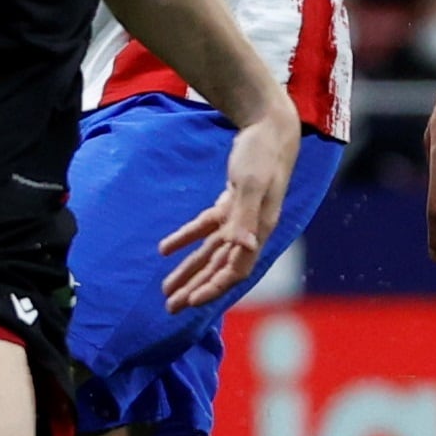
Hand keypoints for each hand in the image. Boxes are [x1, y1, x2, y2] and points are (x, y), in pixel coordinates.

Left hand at [157, 110, 296, 312]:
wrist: (271, 127)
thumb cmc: (263, 154)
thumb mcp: (252, 183)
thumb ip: (246, 215)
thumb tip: (244, 246)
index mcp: (258, 230)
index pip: (235, 270)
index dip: (214, 287)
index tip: (191, 302)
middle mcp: (250, 230)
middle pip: (219, 268)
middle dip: (196, 288)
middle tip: (171, 307)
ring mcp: (241, 217)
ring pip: (210, 252)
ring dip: (189, 270)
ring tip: (166, 289)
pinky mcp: (232, 203)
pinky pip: (206, 227)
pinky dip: (186, 238)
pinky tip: (165, 249)